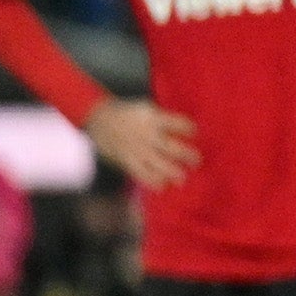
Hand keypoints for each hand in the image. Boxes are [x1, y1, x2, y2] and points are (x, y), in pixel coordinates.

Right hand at [83, 97, 197, 188]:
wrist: (99, 118)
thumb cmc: (127, 113)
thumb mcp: (146, 108)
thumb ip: (162, 120)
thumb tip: (183, 130)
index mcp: (154, 118)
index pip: (178, 124)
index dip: (189, 129)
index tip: (195, 133)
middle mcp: (148, 135)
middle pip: (172, 147)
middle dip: (187, 156)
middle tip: (197, 162)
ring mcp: (138, 149)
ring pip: (159, 163)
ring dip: (173, 173)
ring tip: (182, 180)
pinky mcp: (128, 159)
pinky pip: (142, 173)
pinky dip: (152, 181)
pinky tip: (162, 187)